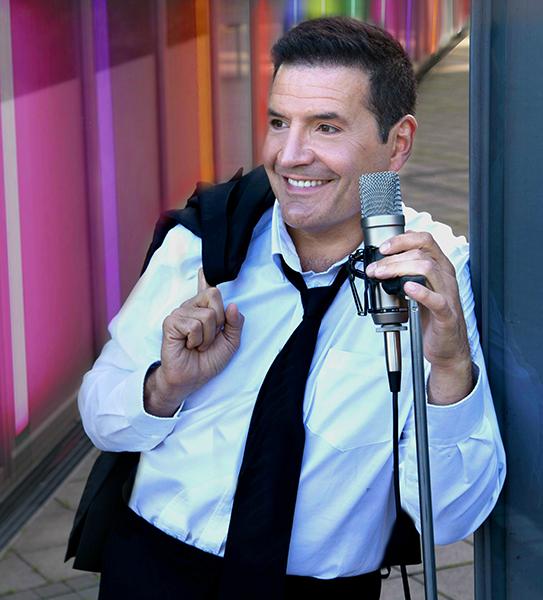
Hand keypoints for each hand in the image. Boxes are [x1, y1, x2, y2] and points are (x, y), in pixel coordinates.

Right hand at [144, 269, 243, 415]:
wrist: (191, 378)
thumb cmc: (207, 361)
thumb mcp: (230, 343)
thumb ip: (235, 324)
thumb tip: (233, 305)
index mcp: (204, 310)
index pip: (206, 288)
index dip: (206, 278)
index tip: (203, 270)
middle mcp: (191, 307)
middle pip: (214, 295)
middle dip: (219, 321)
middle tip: (208, 338)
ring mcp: (180, 313)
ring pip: (207, 314)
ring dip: (207, 337)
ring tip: (197, 345)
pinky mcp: (171, 322)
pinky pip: (195, 325)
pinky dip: (197, 340)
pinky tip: (188, 345)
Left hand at [365, 231, 471, 404]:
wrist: (447, 346)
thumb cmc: (431, 317)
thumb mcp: (417, 289)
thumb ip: (405, 275)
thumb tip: (380, 264)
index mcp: (439, 268)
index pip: (424, 240)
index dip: (402, 239)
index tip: (382, 247)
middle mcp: (445, 277)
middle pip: (421, 253)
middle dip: (393, 258)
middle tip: (374, 268)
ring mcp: (448, 294)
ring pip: (427, 269)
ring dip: (399, 269)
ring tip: (382, 275)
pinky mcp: (446, 315)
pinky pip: (437, 300)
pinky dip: (421, 292)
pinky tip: (407, 288)